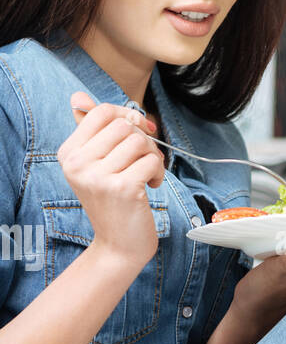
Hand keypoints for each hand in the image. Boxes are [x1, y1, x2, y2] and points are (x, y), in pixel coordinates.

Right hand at [58, 92, 165, 268]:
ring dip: (152, 157)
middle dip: (144, 140)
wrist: (118, 246)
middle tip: (144, 161)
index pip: (101, 113)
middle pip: (124, 125)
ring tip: (147, 175)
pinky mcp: (122, 188)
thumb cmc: (113, 203)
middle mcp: (78, 163)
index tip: (139, 130)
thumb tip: (79, 97)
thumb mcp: (95, 166)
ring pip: (139, 141)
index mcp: (69, 153)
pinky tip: (151, 186)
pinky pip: (151, 161)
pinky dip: (158, 172)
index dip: (127, 115)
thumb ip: (92, 132)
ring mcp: (98, 176)